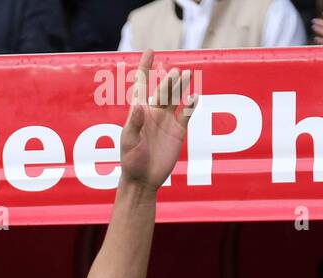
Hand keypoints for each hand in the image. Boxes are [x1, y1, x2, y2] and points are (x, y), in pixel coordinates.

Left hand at [119, 49, 198, 190]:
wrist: (143, 180)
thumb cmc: (131, 162)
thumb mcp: (128, 143)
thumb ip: (134, 124)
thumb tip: (139, 106)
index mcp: (139, 112)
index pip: (142, 85)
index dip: (145, 68)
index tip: (150, 51)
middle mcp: (154, 112)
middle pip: (163, 89)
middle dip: (169, 81)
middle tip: (175, 73)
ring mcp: (167, 120)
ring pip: (177, 96)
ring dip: (182, 86)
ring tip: (188, 75)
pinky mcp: (178, 130)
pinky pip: (187, 112)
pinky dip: (191, 104)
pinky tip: (194, 97)